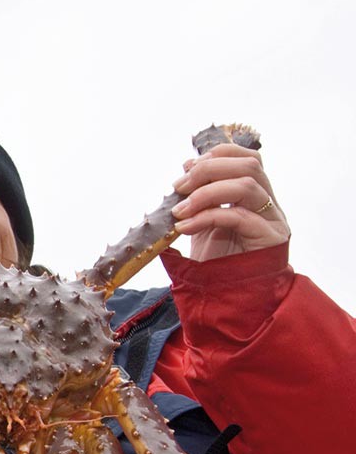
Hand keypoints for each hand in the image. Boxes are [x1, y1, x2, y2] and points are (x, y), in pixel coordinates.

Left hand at [172, 140, 288, 261]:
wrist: (227, 298)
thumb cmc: (216, 263)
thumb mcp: (201, 226)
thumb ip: (198, 202)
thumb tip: (181, 179)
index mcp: (255, 196)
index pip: (248, 158)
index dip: (218, 155)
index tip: (186, 168)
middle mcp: (269, 204)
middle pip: (249, 166)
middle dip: (209, 170)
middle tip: (179, 187)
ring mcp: (273, 220)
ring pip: (246, 186)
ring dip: (205, 193)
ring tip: (179, 210)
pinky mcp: (270, 239)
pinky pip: (239, 217)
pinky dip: (206, 217)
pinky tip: (184, 228)